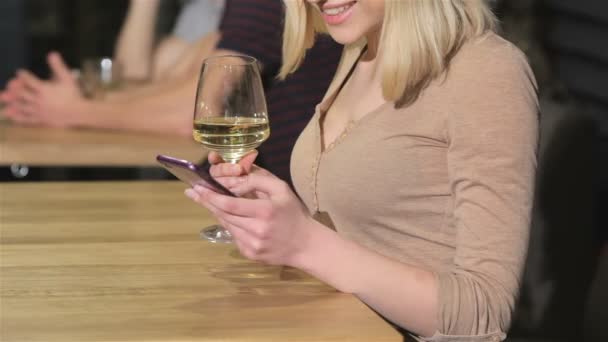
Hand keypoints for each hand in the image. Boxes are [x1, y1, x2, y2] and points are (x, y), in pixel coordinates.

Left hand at [1, 52, 84, 126]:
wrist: (79, 112)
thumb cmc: (73, 95)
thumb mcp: (67, 78)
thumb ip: (58, 67)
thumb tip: (52, 53)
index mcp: (44, 89)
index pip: (30, 80)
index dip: (24, 75)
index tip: (20, 72)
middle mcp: (39, 100)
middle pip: (22, 93)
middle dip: (15, 88)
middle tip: (10, 85)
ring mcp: (39, 110)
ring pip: (22, 106)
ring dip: (12, 102)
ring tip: (3, 98)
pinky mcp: (41, 119)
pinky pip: (27, 118)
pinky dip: (18, 117)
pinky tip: (11, 114)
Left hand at [185, 163, 317, 265]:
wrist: (305, 245)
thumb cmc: (293, 213)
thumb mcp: (281, 190)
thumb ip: (259, 179)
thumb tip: (235, 178)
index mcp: (264, 211)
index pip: (229, 204)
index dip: (211, 196)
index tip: (196, 188)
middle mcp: (256, 230)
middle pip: (223, 215)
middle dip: (207, 202)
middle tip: (193, 192)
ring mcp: (251, 245)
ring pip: (226, 225)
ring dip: (217, 213)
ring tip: (209, 201)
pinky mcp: (249, 254)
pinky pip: (233, 236)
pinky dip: (229, 225)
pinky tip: (230, 218)